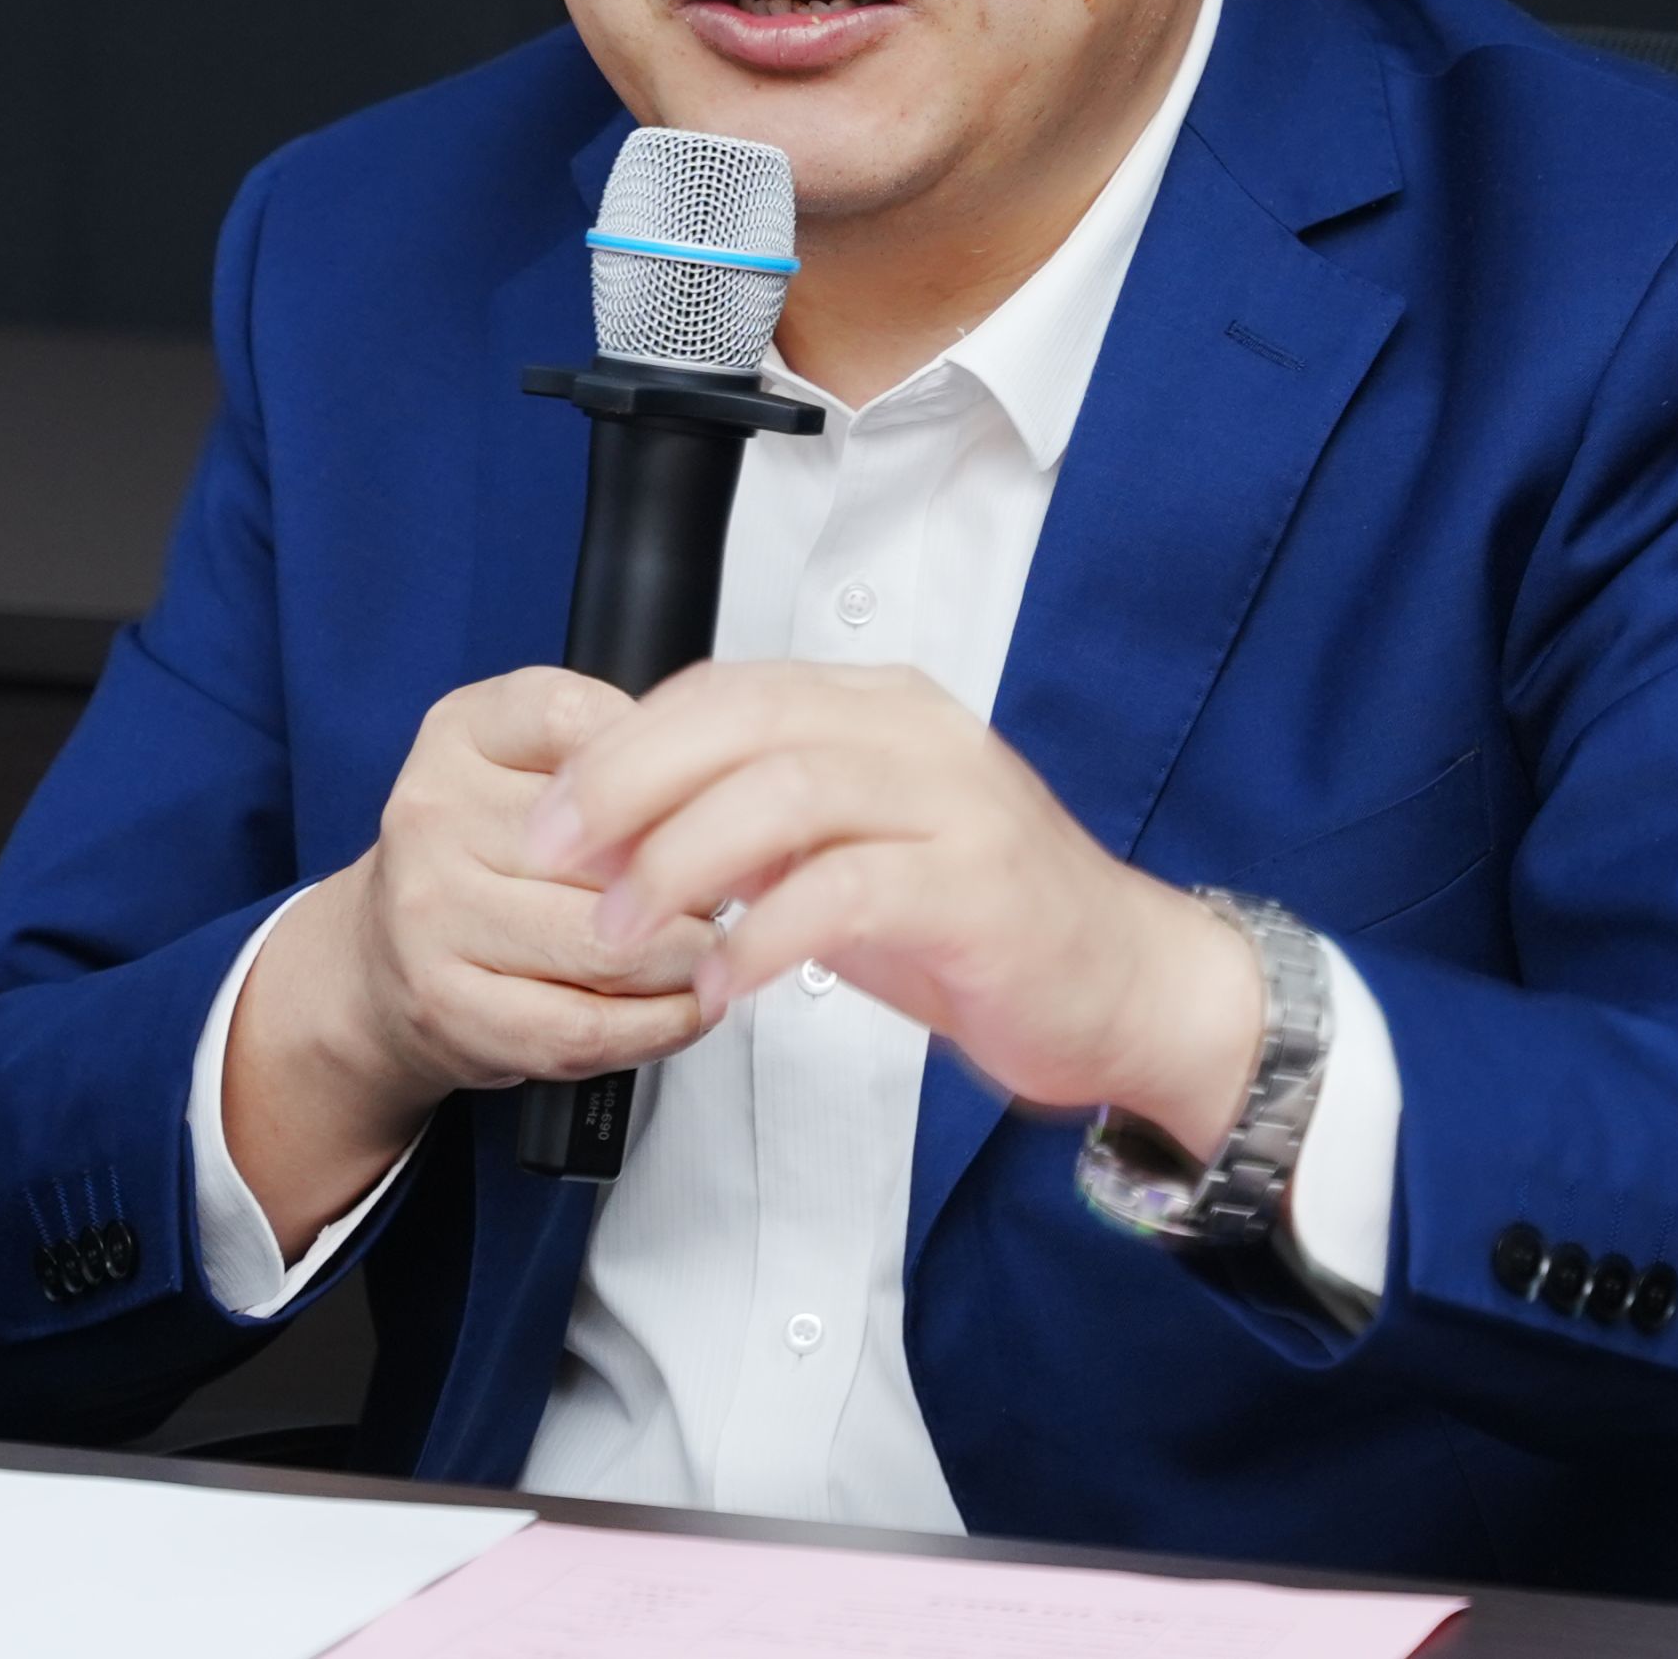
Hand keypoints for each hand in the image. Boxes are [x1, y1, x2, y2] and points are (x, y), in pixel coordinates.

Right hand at [223, 668, 724, 1236]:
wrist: (377, 962)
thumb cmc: (478, 857)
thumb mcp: (527, 762)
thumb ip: (614, 747)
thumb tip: (720, 784)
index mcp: (462, 735)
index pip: (592, 726)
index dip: (674, 773)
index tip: (704, 804)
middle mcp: (434, 815)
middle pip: (622, 851)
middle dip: (699, 880)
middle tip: (720, 892)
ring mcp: (433, 915)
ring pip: (614, 946)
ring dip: (690, 959)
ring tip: (704, 950)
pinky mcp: (451, 1006)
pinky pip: (589, 1027)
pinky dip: (661, 1025)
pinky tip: (682, 1007)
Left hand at [524, 659, 1262, 1153]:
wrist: (1128, 988)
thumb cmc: (980, 924)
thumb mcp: (851, 852)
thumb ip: (756, 825)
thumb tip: (621, 830)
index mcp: (879, 708)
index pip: (725, 689)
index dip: (622, 746)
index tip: (549, 817)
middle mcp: (917, 734)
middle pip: (742, 719)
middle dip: (627, 785)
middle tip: (554, 861)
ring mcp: (955, 803)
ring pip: (785, 790)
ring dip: (678, 862)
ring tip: (618, 935)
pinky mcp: (979, 887)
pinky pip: (847, 891)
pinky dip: (765, 935)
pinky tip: (723, 983)